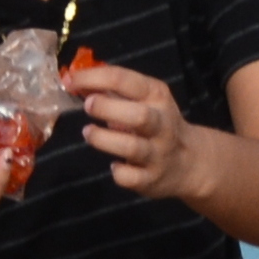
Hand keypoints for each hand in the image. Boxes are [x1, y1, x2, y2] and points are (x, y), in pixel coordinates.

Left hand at [69, 61, 207, 206]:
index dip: (92, 78)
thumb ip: (113, 90)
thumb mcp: (145, 99)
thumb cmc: (156, 124)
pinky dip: (118, 171)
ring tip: (88, 132)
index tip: (69, 81)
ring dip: (104, 139)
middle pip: (138, 116)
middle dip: (107, 108)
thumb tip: (75, 82)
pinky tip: (114, 165)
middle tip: (87, 106)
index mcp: (157, 96)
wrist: (189, 162)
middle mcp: (161, 124)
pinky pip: (130, 177)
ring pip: (132, 147)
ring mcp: (157, 153)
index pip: (124, 80)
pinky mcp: (151, 179)